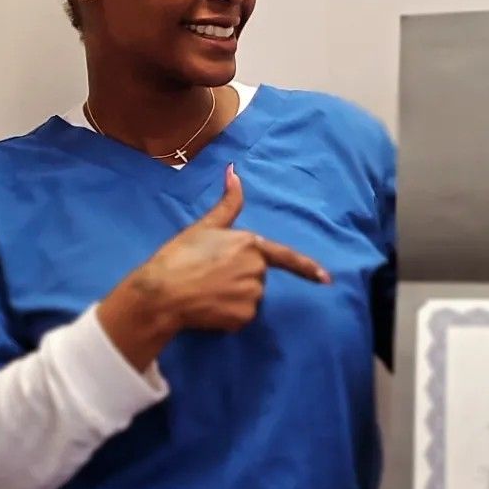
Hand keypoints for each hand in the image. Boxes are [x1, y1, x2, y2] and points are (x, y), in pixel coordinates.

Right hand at [98, 165, 329, 368]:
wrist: (162, 292)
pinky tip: (208, 308)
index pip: (286, 257)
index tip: (327, 279)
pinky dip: (227, 316)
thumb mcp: (205, 226)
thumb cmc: (180, 256)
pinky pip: (241, 317)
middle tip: (209, 275)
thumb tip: (234, 170)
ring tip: (206, 291)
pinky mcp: (243, 317)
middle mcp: (257, 270)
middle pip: (257, 277)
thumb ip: (227, 202)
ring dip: (233, 297)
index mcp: (251, 244)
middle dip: (238, 278)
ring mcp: (252, 295)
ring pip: (249, 298)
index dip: (308, 268)